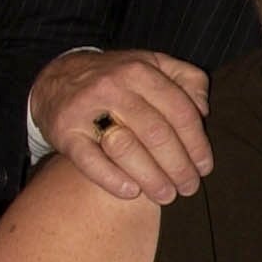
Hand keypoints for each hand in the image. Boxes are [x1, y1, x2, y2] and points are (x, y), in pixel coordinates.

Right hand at [28, 50, 211, 202]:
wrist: (56, 79)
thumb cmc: (117, 79)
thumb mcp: (152, 65)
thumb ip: (186, 79)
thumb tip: (203, 110)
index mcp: (140, 71)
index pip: (179, 111)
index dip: (197, 143)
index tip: (205, 167)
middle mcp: (113, 86)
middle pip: (156, 133)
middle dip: (179, 166)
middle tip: (189, 187)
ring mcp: (86, 108)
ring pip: (126, 148)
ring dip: (151, 178)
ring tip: (166, 195)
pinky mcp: (64, 130)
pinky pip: (90, 160)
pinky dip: (112, 180)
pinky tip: (132, 193)